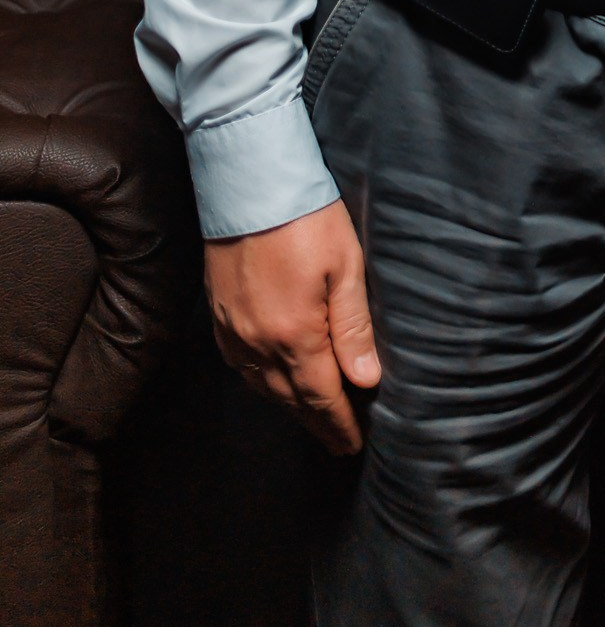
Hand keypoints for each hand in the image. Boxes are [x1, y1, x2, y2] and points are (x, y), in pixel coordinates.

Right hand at [204, 198, 380, 455]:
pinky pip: (239, 366)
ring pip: (263, 386)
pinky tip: (272, 382)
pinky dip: (260, 382)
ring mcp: (232, 331)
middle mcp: (257, 343)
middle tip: (336, 443)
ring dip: (288, 406)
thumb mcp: (346, 266)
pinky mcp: (217, 315)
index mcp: (295, 334)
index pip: (321, 396)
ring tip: (311, 418)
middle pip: (290, 399)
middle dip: (316, 423)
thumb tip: (366, 379)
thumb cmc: (306, 217)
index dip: (338, 424)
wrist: (248, 182)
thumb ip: (354, 327)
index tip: (351, 445)